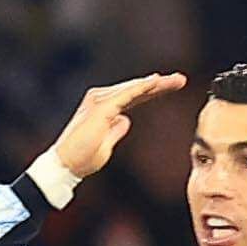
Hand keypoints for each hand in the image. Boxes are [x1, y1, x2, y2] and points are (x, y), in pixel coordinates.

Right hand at [49, 73, 187, 179]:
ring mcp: (101, 102)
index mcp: (106, 110)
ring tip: (176, 80)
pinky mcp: (102, 108)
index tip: (171, 87)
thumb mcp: (106, 145)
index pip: (134, 97)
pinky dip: (141, 87)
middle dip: (160, 84)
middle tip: (181, 80)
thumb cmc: (82, 159)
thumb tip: (126, 120)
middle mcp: (102, 101)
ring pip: (134, 88)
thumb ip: (116, 130)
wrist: (65, 165)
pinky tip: (156, 82)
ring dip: (155, 83)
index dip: (153, 92)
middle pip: (136, 90)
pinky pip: (126, 94)